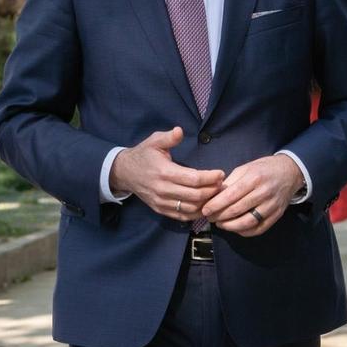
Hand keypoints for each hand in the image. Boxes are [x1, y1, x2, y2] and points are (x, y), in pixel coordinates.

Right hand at [109, 127, 224, 221]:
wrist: (124, 172)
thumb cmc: (143, 155)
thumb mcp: (154, 141)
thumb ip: (168, 137)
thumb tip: (179, 131)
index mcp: (164, 172)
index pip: (194, 179)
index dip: (210, 177)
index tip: (221, 173)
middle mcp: (163, 190)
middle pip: (195, 195)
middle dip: (212, 190)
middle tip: (222, 184)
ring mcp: (161, 202)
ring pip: (191, 208)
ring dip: (207, 202)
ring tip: (216, 194)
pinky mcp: (160, 210)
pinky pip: (182, 216)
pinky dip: (196, 213)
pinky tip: (205, 205)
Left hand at [201, 154, 304, 236]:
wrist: (290, 172)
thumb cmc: (264, 168)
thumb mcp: (246, 168)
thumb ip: (230, 182)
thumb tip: (214, 196)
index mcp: (254, 178)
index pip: (231, 195)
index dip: (216, 205)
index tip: (205, 210)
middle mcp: (264, 192)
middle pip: (237, 210)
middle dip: (220, 216)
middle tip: (210, 218)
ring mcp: (272, 205)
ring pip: (248, 222)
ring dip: (230, 226)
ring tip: (221, 224)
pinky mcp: (277, 215)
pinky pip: (259, 228)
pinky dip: (245, 232)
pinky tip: (236, 228)